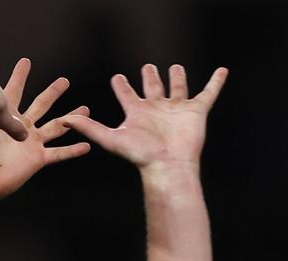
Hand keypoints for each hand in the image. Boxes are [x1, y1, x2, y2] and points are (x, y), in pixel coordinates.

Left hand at [0, 58, 90, 210]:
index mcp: (6, 117)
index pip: (14, 91)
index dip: (20, 76)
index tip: (25, 61)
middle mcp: (21, 128)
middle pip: (41, 104)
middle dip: (53, 92)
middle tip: (64, 81)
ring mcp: (31, 143)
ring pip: (56, 126)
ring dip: (71, 118)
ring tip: (85, 109)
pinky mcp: (36, 159)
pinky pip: (58, 154)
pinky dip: (72, 150)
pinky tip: (87, 146)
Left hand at [62, 64, 227, 168]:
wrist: (168, 165)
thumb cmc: (140, 155)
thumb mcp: (111, 138)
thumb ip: (89, 128)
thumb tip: (65, 120)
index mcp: (137, 112)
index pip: (127, 94)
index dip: (122, 85)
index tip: (117, 77)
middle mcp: (156, 109)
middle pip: (152, 88)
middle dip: (149, 77)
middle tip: (146, 67)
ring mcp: (177, 109)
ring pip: (177, 88)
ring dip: (177, 77)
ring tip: (175, 67)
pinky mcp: (196, 111)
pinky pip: (208, 93)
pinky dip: (216, 82)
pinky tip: (222, 71)